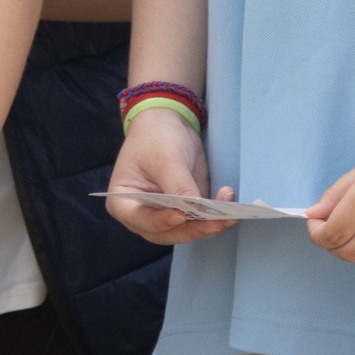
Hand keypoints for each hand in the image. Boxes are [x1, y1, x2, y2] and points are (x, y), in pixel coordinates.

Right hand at [106, 107, 237, 243]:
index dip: (161, 221)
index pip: (141, 219)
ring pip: (188, 231)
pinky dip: (216, 218)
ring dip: (210, 224)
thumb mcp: (165, 158)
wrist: (167, 122)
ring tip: (230, 213)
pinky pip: (200, 221)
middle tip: (217, 221)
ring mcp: (165, 215)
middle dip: (194, 228)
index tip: (180, 215)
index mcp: (124, 203)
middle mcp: (144, 215)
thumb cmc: (155, 136)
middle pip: (168, 232)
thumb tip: (196, 209)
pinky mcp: (186, 211)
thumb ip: (178, 186)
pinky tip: (231, 208)